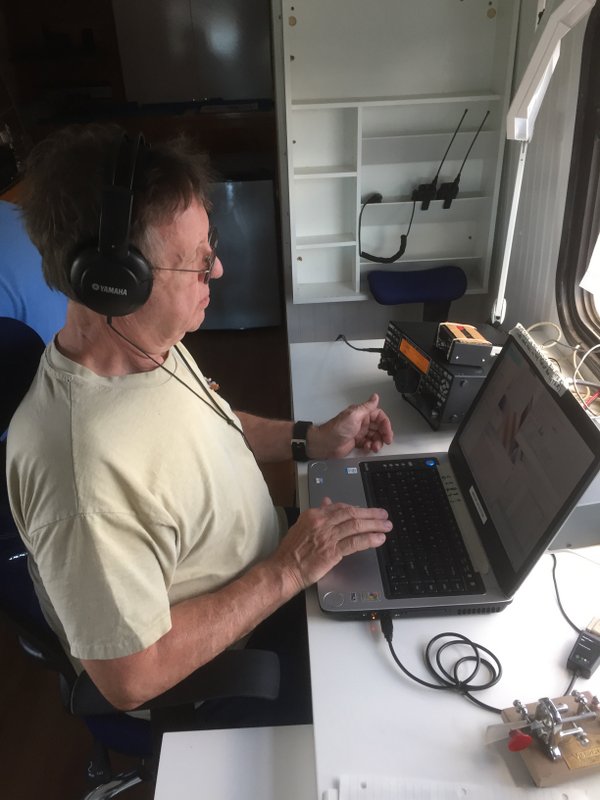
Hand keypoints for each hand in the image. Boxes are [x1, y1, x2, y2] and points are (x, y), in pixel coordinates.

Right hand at [270, 498, 391, 592]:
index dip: (357, 508)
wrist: (284, 569)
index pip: (341, 507)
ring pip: (356, 526)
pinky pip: (355, 542)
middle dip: (371, 514)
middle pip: (352, 513)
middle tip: (383, 515)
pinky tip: (379, 539)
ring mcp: (328, 536)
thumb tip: (328, 503)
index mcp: (314, 514)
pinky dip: (369, 539)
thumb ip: (317, 515)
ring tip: (386, 526)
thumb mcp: (302, 526)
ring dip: (374, 525)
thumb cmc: (291, 551)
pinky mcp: (333, 551)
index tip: (367, 511)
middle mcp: (322, 522)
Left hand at [310, 393, 392, 458]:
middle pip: (379, 427)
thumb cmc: (336, 429)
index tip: (387, 432)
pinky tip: (367, 447)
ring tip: (374, 446)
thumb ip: (366, 407)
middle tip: (385, 441)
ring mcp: (359, 432)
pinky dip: (370, 446)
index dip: (385, 424)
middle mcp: (361, 422)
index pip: (379, 416)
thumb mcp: (353, 416)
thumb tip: (375, 397)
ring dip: (377, 442)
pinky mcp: (356, 442)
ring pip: (375, 436)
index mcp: (361, 414)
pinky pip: (368, 443)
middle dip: (383, 434)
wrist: (325, 444)